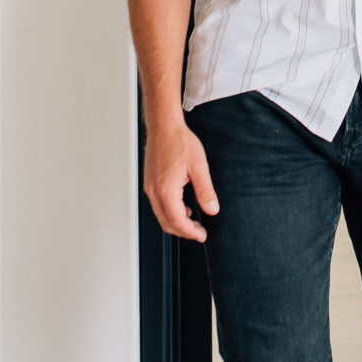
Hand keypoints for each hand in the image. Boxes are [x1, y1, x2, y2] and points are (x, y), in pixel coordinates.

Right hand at [144, 117, 218, 241]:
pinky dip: (169, 212)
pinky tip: (182, 206)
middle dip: (183, 231)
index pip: (177, 221)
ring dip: (176, 222)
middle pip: (166, 223)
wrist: (164, 126)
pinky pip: (158, 205)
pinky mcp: (149, 183)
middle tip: (199, 232)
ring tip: (193, 221)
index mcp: (166, 190)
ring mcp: (149, 187)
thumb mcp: (199, 166)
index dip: (190, 232)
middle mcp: (154, 191)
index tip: (201, 235)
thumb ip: (205, 190)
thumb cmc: (179, 141)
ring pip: (161, 216)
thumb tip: (212, 209)